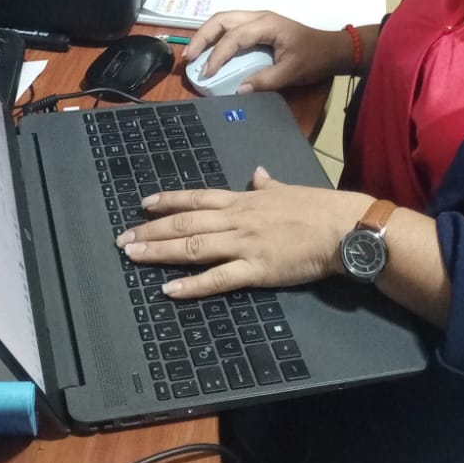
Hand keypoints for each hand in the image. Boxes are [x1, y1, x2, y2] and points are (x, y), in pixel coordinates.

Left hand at [117, 166, 373, 298]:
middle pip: (185, 223)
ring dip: (160, 251)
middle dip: (151, 230)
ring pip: (193, 246)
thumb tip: (259, 173)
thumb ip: (267, 184)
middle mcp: (236, 219)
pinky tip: (169, 289)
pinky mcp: (255, 269)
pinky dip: (192, 284)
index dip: (167, 200)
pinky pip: (218, 278)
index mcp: (243, 200)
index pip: (196, 197)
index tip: (143, 205)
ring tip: (133, 256)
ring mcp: (243, 244)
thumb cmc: (317, 207)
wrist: (340, 227)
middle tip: (123, 239)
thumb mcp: (287, 189)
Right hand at [183, 11, 348, 92]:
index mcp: (266, 25)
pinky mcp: (259, 26)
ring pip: (224, 19)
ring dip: (207, 34)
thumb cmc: (315, 57)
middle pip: (221, 19)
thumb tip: (239, 90)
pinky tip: (211, 49)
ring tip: (194, 53)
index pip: (233, 37)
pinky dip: (217, 36)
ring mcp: (258, 19)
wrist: (333, 49)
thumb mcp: (292, 72)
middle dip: (202, 37)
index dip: (217, 55)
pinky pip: (231, 26)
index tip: (208, 74)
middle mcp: (259, 17)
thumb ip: (266, 80)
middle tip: (190, 57)